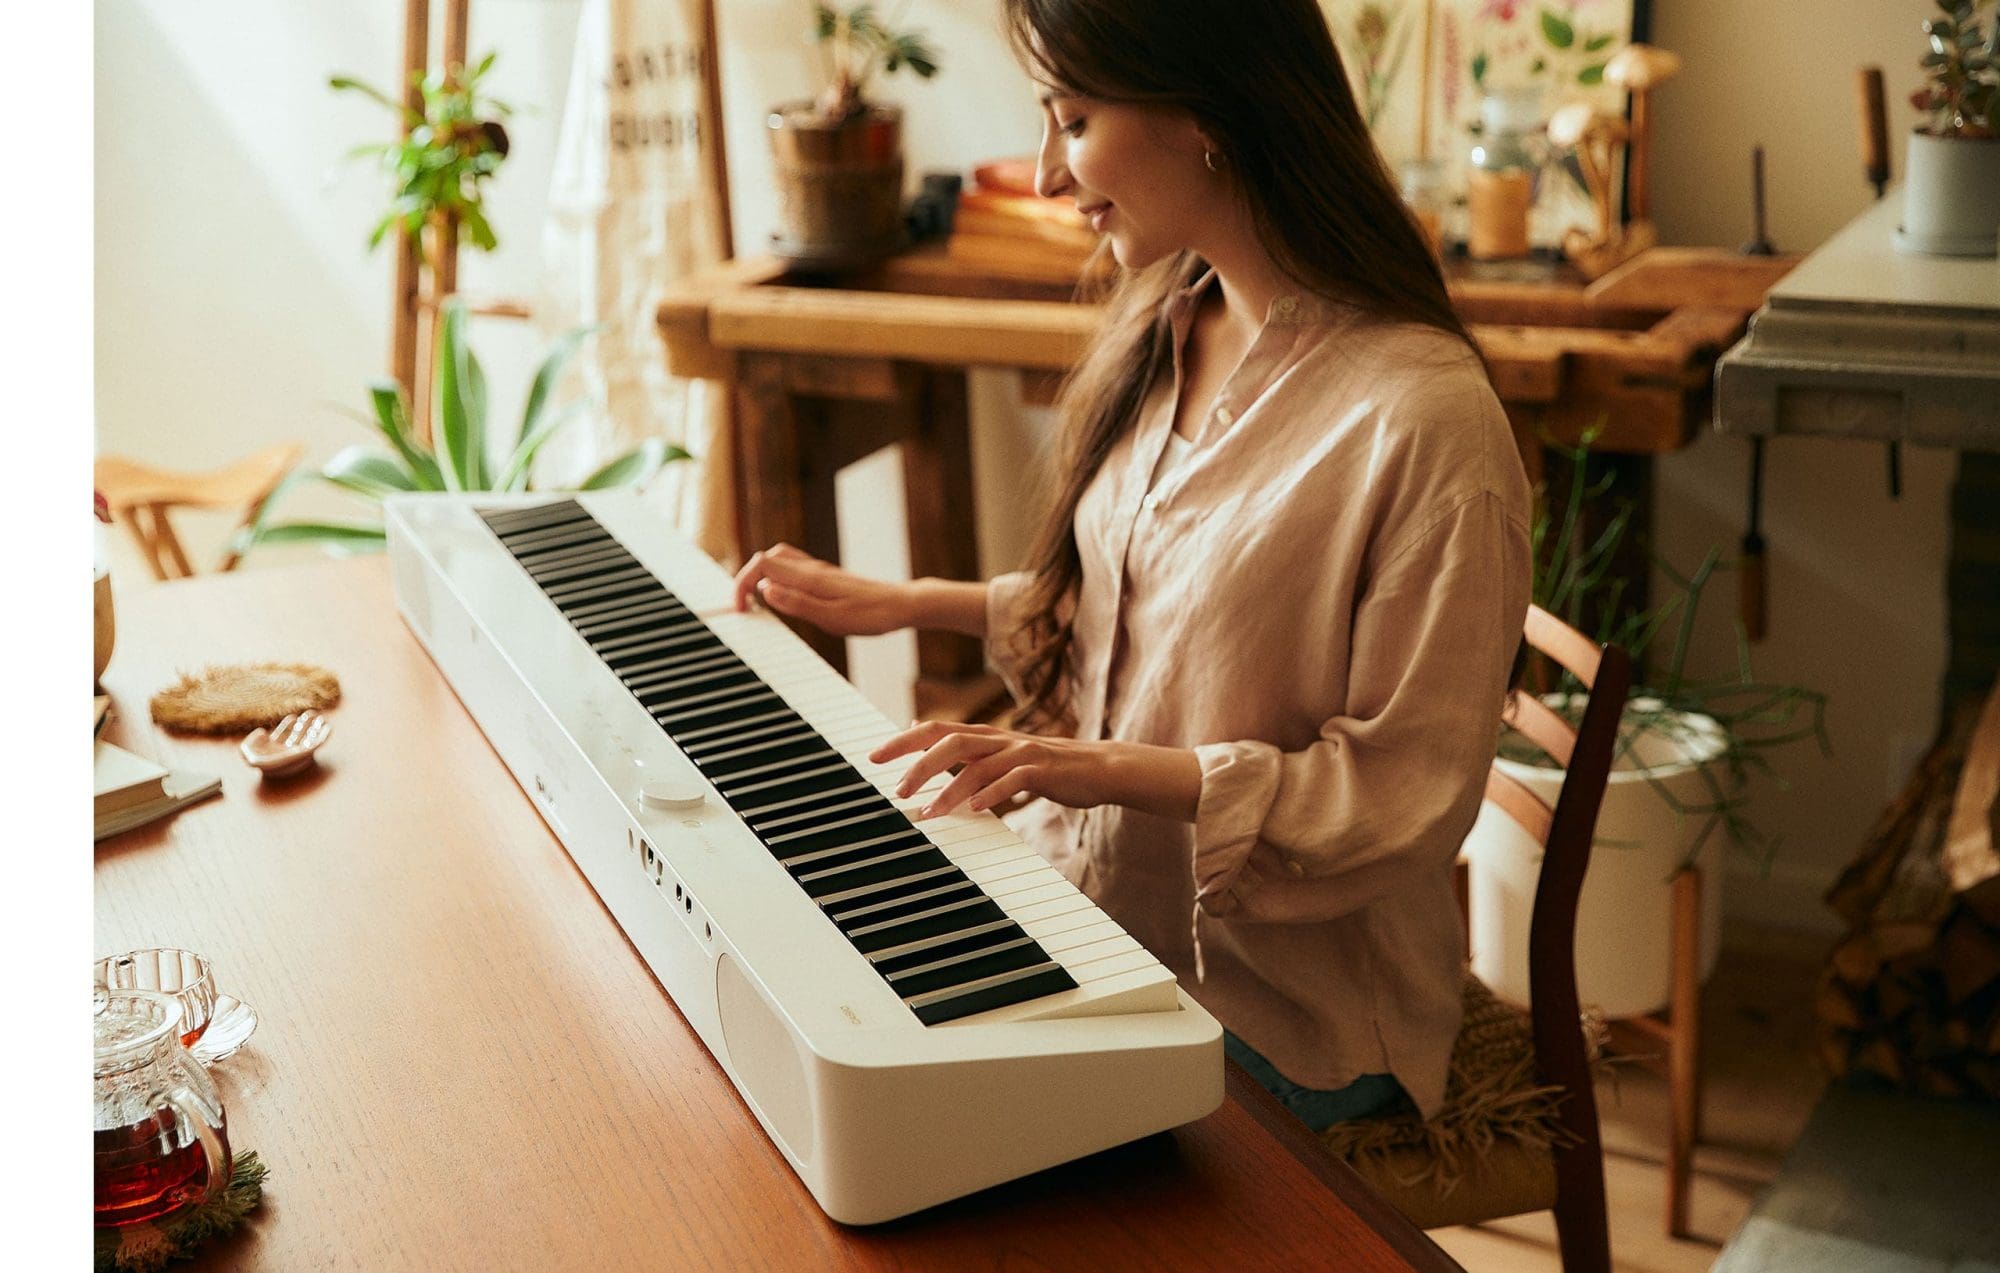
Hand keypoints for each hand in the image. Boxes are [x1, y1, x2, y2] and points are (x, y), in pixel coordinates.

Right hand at [731, 543, 912, 636]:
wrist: (901, 606)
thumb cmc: (870, 615)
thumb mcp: (831, 617)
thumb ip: (797, 603)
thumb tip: (765, 590)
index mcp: (809, 578)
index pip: (761, 564)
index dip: (742, 582)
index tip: (741, 609)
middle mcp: (812, 569)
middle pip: (767, 558)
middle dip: (748, 578)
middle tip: (746, 606)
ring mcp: (820, 572)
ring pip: (780, 561)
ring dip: (763, 576)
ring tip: (758, 602)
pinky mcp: (828, 578)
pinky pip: (794, 570)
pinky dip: (779, 579)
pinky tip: (784, 598)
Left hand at [871, 723, 1201, 822]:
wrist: (1100, 768)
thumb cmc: (1048, 768)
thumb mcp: (1003, 758)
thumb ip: (968, 755)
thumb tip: (927, 746)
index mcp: (986, 737)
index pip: (935, 729)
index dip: (903, 740)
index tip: (874, 757)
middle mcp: (999, 739)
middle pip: (949, 739)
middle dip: (918, 763)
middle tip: (896, 788)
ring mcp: (1021, 752)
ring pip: (977, 762)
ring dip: (949, 787)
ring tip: (929, 811)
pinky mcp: (1042, 770)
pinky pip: (1013, 780)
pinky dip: (992, 794)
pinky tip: (976, 810)